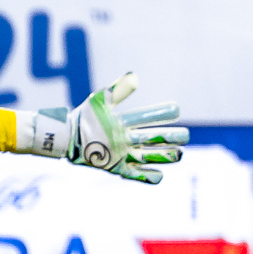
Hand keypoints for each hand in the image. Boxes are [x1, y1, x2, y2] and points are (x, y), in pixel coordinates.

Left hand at [31, 73, 188, 183]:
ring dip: (163, 155)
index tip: (176, 109)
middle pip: (153, 138)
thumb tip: (134, 77)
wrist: (66, 137)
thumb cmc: (82, 117)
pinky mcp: (114, 166)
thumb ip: (117, 91)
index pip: (147, 117)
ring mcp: (122, 153)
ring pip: (147, 155)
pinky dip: (145, 176)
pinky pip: (133, 173)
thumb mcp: (99, 101)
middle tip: (185, 135)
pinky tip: (159, 176)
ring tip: (179, 154)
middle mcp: (126, 138)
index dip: (161, 113)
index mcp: (124, 122)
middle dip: (170, 136)